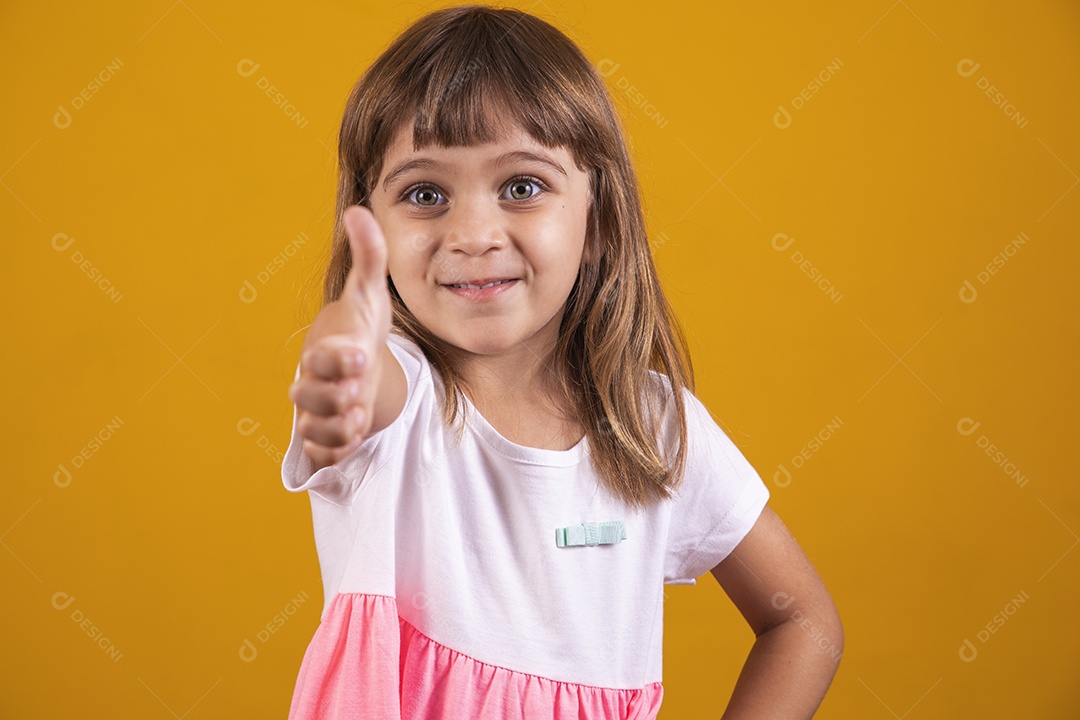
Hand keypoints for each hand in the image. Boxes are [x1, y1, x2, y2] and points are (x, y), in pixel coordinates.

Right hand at [288, 205, 391, 468]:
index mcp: (326, 349)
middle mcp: (316, 382)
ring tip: (360, 416)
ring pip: (315, 428)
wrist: (353, 365)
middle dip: (334, 396)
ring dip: (337, 427)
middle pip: (310, 396)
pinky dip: (335, 451)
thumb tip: (362, 211)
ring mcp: (319, 411)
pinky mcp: (326, 437)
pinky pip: (322, 453)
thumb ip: (370, 256)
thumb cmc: (360, 327)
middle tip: (359, 393)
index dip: (338, 358)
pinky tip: (356, 437)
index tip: (360, 354)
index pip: (322, 355)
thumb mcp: (370, 294)